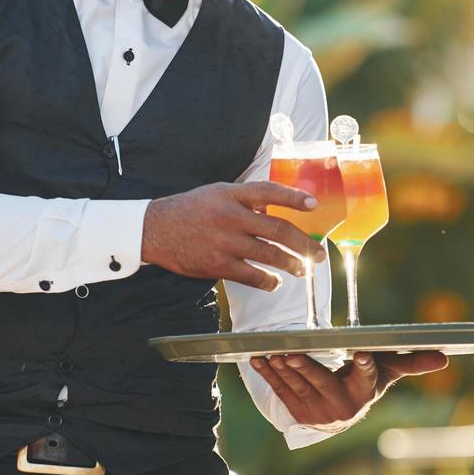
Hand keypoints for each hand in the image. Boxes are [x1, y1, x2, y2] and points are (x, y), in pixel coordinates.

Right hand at [142, 181, 326, 290]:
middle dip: (303, 243)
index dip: (293, 198)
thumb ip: (244, 200)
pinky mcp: (218, 265)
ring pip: (269, 255)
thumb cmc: (189, 210)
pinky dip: (268, 280)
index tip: (313, 205)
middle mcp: (231, 216)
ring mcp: (225, 242)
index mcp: (231, 195)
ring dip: (291, 264)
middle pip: (277, 229)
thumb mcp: (216, 194)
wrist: (155, 230)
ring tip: (302, 269)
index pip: (269, 192)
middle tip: (318, 253)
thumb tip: (273, 211)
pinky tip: (274, 282)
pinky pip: (251, 275)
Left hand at [250, 350, 449, 425]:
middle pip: (322, 382)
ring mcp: (317, 412)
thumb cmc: (364, 381)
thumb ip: (410, 362)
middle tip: (292, 353)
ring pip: (298, 387)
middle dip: (306, 367)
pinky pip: (280, 392)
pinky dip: (268, 376)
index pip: (366, 377)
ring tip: (272, 353)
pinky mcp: (297, 414)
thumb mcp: (385, 371)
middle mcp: (341, 406)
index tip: (359, 353)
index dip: (363, 365)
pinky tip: (258, 360)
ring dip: (283, 370)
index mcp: (364, 392)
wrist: (338, 412)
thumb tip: (445, 357)